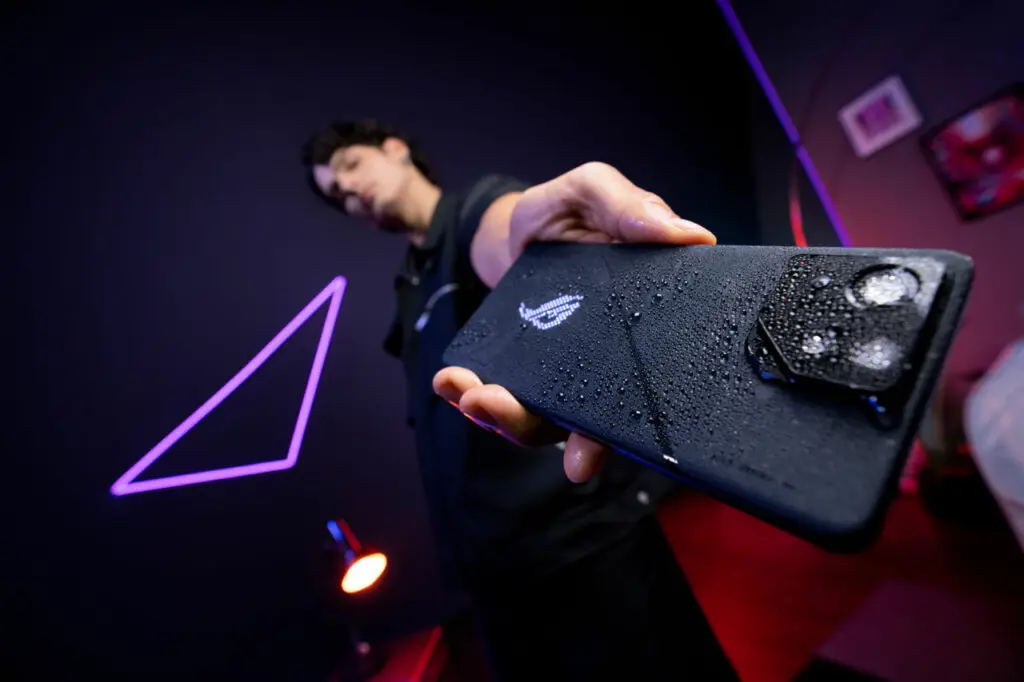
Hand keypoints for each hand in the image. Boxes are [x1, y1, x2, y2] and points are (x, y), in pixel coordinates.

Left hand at [433, 162, 716, 481]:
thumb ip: (628, 206)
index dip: (619, 431)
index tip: (584, 453)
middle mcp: (607, 361)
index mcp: (640, 325)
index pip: (645, 388)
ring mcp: (565, 371)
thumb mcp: (590, 189)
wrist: (514, 227)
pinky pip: (509, 399)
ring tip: (466, 394)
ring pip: (544, 419)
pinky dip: (476, 398)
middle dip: (536, 426)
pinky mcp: (528, 372)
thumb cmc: (564, 209)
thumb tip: (690, 235)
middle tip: (495, 405)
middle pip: (587, 420)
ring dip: (501, 417)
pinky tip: (452, 382)